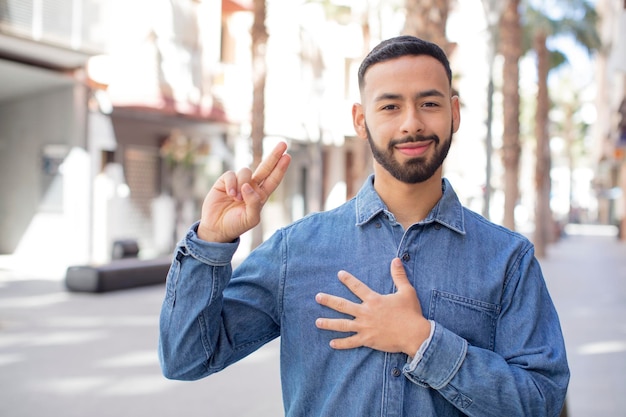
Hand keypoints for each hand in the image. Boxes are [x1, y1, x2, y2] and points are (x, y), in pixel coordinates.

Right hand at [197, 142, 290, 242]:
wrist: (216, 228)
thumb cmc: (236, 225)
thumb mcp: (250, 219)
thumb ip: (254, 203)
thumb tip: (248, 186)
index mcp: (261, 196)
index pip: (273, 180)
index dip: (280, 168)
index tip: (288, 156)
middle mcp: (251, 187)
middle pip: (265, 168)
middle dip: (274, 156)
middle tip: (283, 144)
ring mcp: (238, 183)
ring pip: (246, 171)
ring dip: (242, 184)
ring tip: (236, 199)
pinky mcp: (225, 181)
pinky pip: (231, 174)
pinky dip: (231, 184)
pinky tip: (229, 194)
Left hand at [315, 258, 430, 355]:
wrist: (414, 334)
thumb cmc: (411, 313)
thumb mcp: (407, 291)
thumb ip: (399, 275)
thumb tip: (396, 260)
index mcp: (374, 300)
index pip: (357, 287)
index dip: (348, 279)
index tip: (339, 274)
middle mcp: (366, 312)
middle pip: (343, 305)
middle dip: (329, 301)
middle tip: (318, 297)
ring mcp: (365, 327)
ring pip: (342, 325)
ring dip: (329, 323)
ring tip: (317, 322)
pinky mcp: (367, 340)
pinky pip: (351, 342)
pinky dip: (341, 343)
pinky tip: (331, 343)